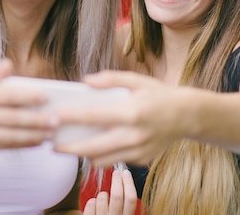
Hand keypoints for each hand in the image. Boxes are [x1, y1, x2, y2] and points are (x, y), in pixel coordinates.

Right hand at [0, 58, 58, 149]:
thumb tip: (8, 64)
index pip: (6, 96)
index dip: (27, 97)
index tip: (46, 98)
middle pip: (10, 119)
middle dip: (36, 121)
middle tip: (56, 120)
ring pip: (8, 136)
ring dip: (32, 136)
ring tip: (50, 133)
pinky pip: (1, 146)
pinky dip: (21, 144)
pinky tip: (36, 141)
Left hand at [54, 71, 182, 166]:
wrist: (187, 115)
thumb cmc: (159, 94)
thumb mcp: (137, 80)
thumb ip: (111, 78)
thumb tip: (85, 81)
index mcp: (131, 112)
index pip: (93, 117)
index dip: (70, 118)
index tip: (54, 118)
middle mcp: (134, 135)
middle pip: (93, 147)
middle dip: (69, 148)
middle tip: (52, 146)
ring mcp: (139, 150)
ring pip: (102, 160)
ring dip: (84, 154)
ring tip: (71, 147)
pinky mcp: (142, 159)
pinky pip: (115, 161)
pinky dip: (103, 156)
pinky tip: (95, 146)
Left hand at [82, 169, 137, 214]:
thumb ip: (125, 208)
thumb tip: (126, 183)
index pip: (131, 199)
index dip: (128, 183)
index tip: (126, 173)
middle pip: (116, 196)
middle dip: (116, 180)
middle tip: (116, 173)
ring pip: (102, 198)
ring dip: (103, 194)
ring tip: (104, 198)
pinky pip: (90, 204)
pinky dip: (92, 201)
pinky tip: (94, 206)